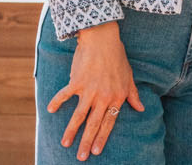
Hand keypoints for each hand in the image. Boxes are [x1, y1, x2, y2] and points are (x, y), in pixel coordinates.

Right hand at [47, 21, 144, 160]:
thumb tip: (141, 108)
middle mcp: (103, 97)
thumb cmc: (117, 57)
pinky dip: (57, 102)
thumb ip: (133, 94)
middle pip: (93, 124)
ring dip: (71, 131)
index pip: (108, 123)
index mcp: (116, 97)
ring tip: (65, 144)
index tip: (97, 151)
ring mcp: (89, 90)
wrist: (103, 39)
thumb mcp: (129, 76)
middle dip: (87, 142)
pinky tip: (50, 110)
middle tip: (81, 157)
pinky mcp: (77, 81)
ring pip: (79, 116)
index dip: (102, 138)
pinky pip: (65, 95)